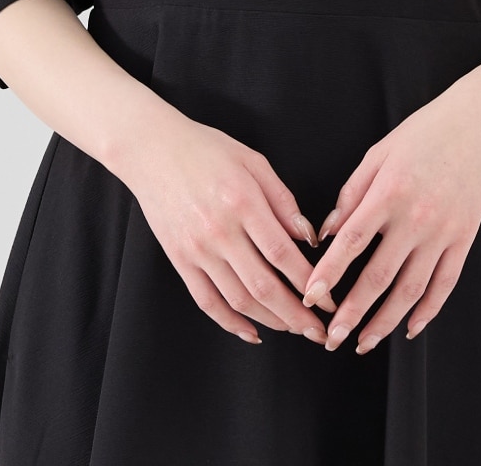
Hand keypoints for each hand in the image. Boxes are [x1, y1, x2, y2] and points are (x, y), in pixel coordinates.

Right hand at [122, 116, 338, 345]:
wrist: (152, 150)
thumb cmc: (206, 150)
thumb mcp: (253, 161)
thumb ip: (283, 200)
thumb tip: (308, 237)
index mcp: (243, 202)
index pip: (283, 254)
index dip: (309, 282)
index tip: (328, 297)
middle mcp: (219, 231)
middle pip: (264, 286)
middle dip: (296, 315)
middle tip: (318, 331)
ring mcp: (197, 249)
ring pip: (238, 300)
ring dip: (270, 321)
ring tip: (293, 329)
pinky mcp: (179, 260)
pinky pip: (207, 301)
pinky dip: (230, 323)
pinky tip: (251, 331)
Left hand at [299, 89, 480, 353]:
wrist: (476, 125)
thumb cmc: (421, 134)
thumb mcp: (377, 154)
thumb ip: (350, 195)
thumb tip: (325, 234)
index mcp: (388, 193)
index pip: (351, 242)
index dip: (329, 273)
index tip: (310, 297)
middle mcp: (416, 218)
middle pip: (380, 276)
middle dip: (353, 312)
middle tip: (332, 337)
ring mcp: (443, 232)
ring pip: (412, 289)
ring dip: (386, 321)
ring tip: (365, 342)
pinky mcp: (464, 239)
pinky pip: (445, 284)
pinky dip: (428, 311)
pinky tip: (410, 328)